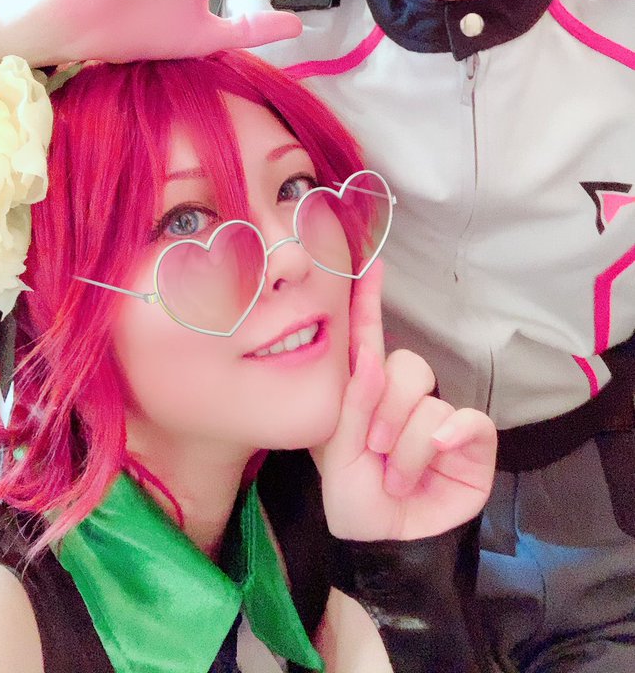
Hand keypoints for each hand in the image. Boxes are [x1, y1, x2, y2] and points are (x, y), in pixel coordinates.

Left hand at [315, 261, 496, 541]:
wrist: (385, 545)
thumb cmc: (355, 499)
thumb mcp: (337, 452)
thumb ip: (352, 401)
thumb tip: (370, 356)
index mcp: (365, 394)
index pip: (369, 340)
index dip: (369, 302)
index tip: (371, 265)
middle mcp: (403, 399)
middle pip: (405, 366)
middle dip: (385, 410)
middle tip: (373, 449)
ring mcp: (440, 418)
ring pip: (430, 401)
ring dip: (407, 444)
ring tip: (395, 478)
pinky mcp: (472, 441)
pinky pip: (468, 421)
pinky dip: (449, 437)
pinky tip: (437, 455)